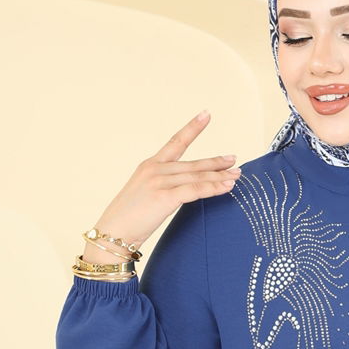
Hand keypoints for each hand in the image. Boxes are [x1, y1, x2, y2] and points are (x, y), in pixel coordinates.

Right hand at [85, 110, 241, 259]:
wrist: (112, 233)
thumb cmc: (127, 219)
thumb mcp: (144, 195)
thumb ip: (163, 187)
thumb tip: (183, 191)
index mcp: (150, 165)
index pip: (175, 142)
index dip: (192, 128)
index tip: (206, 115)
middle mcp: (155, 169)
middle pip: (193, 163)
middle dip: (216, 162)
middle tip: (234, 160)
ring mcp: (159, 182)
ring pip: (197, 176)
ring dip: (220, 176)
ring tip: (236, 175)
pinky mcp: (164, 197)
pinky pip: (195, 190)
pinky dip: (213, 188)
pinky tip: (226, 187)